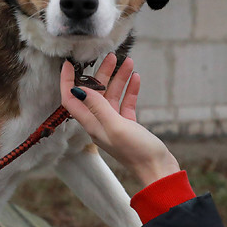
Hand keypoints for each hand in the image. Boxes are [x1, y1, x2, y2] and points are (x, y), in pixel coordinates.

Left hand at [61, 54, 179, 185]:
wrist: (158, 170)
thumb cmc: (137, 152)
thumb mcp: (115, 126)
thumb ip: (98, 106)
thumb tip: (78, 89)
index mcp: (91, 124)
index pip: (71, 99)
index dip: (68, 81)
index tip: (70, 63)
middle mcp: (99, 123)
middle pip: (94, 93)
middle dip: (101, 73)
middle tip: (111, 56)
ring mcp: (114, 123)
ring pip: (112, 95)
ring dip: (119, 78)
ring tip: (128, 62)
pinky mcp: (128, 125)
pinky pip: (125, 103)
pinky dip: (130, 89)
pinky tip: (136, 78)